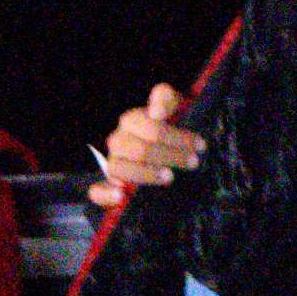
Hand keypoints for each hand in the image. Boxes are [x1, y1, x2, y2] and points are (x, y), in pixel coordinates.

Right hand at [91, 81, 206, 200]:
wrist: (161, 148)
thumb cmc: (168, 126)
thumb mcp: (171, 106)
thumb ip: (164, 98)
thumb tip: (157, 113)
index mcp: (131, 121)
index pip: (152, 130)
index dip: (177, 138)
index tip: (200, 146)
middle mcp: (118, 142)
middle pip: (140, 151)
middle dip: (170, 156)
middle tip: (193, 162)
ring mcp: (111, 164)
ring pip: (118, 169)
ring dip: (145, 174)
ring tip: (170, 177)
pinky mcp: (107, 186)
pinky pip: (96, 191)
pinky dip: (105, 194)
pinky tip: (121, 197)